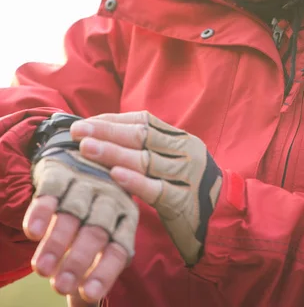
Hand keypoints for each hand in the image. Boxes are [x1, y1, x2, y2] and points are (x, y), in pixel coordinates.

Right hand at [23, 128, 138, 302]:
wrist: (80, 157)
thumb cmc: (92, 211)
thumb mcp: (100, 238)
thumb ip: (94, 270)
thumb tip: (86, 305)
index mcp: (125, 217)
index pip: (120, 247)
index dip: (105, 271)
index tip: (89, 294)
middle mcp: (110, 198)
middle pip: (96, 230)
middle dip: (78, 259)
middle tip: (60, 285)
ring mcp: (86, 182)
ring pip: (73, 212)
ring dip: (57, 241)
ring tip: (42, 269)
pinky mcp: (62, 171)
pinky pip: (51, 191)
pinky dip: (42, 211)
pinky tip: (32, 233)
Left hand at [71, 111, 222, 264]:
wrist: (224, 220)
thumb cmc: (188, 189)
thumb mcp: (173, 162)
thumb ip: (148, 148)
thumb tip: (104, 134)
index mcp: (180, 139)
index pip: (144, 122)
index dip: (113, 120)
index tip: (86, 122)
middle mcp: (185, 152)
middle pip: (142, 137)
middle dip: (107, 132)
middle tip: (79, 131)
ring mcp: (186, 176)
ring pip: (146, 160)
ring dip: (113, 152)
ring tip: (86, 148)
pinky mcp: (184, 202)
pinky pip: (157, 189)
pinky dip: (134, 181)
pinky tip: (114, 174)